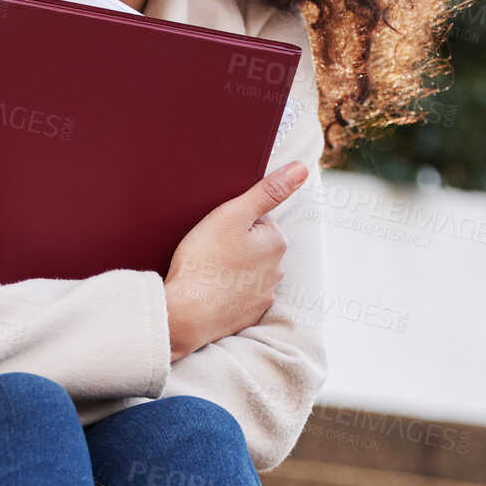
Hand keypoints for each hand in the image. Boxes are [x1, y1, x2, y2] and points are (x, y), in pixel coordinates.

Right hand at [162, 161, 308, 361]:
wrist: (185, 313)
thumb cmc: (205, 261)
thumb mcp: (233, 215)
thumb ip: (268, 191)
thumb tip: (300, 170)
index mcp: (276, 242)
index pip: (258, 220)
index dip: (233, 221)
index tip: (216, 231)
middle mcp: (277, 270)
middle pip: (255, 246)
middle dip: (235, 245)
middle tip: (209, 250)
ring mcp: (263, 295)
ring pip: (247, 271)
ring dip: (231, 269)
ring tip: (207, 270)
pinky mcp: (248, 315)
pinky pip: (239, 296)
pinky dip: (227, 292)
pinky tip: (209, 290)